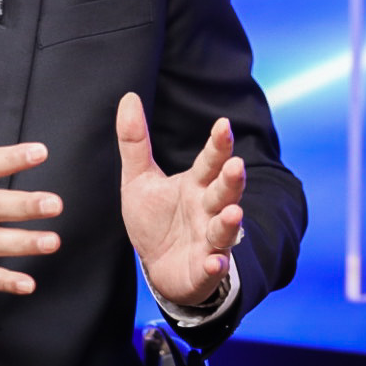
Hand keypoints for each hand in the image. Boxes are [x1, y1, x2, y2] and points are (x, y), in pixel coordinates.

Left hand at [116, 93, 244, 306]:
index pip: (210, 161)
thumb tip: (128, 96)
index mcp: (196, 185)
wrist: (158, 265)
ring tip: (234, 212)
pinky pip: (212, 267)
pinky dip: (214, 265)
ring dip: (230, 222)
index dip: (218, 144)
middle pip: (223, 192)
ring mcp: (209, 240)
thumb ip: (135, 141)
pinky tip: (214, 261)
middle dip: (232, 180)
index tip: (223, 125)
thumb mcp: (139, 178)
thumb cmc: (155, 219)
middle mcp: (208, 209)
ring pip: (224, 228)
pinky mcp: (205, 268)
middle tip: (236, 165)